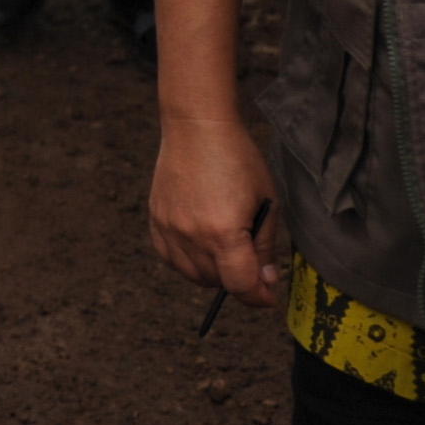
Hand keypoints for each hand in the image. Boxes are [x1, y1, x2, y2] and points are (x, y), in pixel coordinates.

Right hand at [148, 112, 284, 303]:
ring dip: (213, 273)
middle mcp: (192, 236)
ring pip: (192, 275)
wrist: (197, 127)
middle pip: (217, 282)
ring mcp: (169, 229)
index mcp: (224, 233)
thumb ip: (265, 245)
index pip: (241, 286)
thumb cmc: (237, 158)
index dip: (258, 297)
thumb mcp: (265, 201)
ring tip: (227, 251)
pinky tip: (201, 246)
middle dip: (238, 280)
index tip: (268, 298)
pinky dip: (187, 262)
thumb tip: (266, 278)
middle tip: (252, 262)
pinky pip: (170, 258)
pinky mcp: (156, 220)